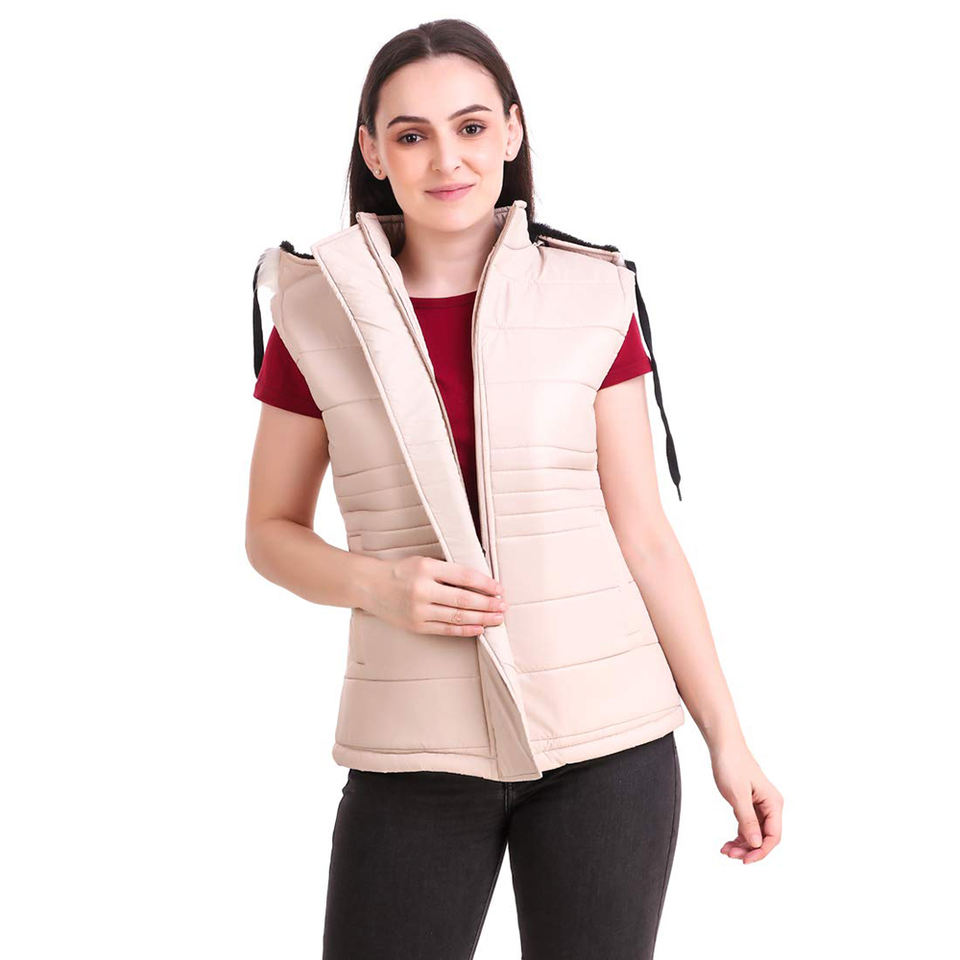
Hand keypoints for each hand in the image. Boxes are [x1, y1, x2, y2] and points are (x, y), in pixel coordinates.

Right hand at [364, 555, 507, 636]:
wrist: (370, 586)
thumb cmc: (401, 571)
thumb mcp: (423, 562)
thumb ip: (447, 571)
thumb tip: (480, 583)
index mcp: (425, 568)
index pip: (463, 577)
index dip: (484, 584)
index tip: (499, 588)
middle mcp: (421, 590)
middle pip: (462, 599)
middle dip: (487, 604)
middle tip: (503, 606)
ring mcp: (418, 610)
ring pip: (456, 616)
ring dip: (481, 618)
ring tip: (497, 618)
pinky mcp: (416, 625)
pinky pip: (445, 629)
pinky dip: (464, 630)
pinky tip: (479, 628)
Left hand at [710, 739, 782, 863]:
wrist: (723, 745)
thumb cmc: (732, 764)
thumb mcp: (738, 795)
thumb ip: (747, 820)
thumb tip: (757, 844)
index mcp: (773, 803)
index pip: (773, 836)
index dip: (761, 851)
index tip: (745, 860)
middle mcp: (770, 805)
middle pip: (764, 837)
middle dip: (749, 849)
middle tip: (731, 855)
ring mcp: (759, 805)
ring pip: (755, 833)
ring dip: (742, 845)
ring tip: (726, 850)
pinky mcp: (749, 803)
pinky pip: (747, 826)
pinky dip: (739, 835)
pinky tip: (728, 843)